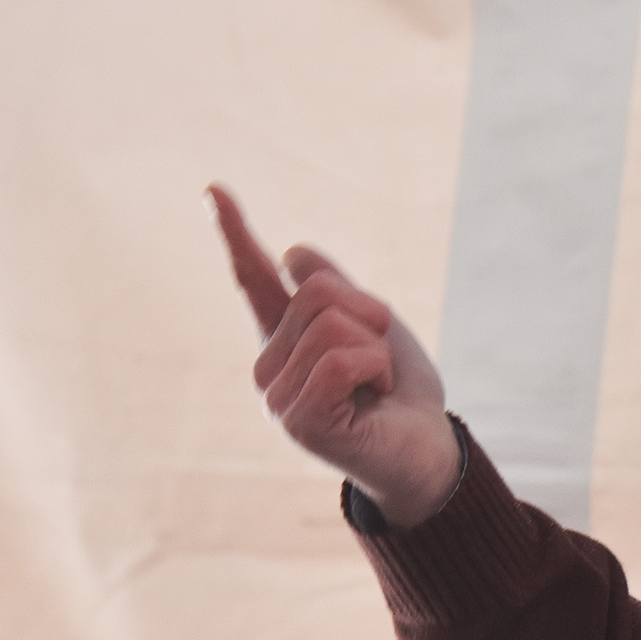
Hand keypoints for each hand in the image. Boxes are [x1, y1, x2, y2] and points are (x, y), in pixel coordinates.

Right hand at [208, 184, 461, 527]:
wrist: (427, 451)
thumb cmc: (400, 394)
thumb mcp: (374, 328)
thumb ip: (336, 293)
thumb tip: (295, 252)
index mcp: (284, 338)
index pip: (254, 276)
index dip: (234, 230)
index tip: (213, 188)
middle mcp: (269, 366)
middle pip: (319, 292)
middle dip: (370, 315)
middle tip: (379, 362)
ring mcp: (276, 397)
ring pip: (331, 325)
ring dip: (376, 349)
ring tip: (375, 386)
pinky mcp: (296, 421)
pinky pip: (339, 360)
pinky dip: (372, 371)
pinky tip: (371, 401)